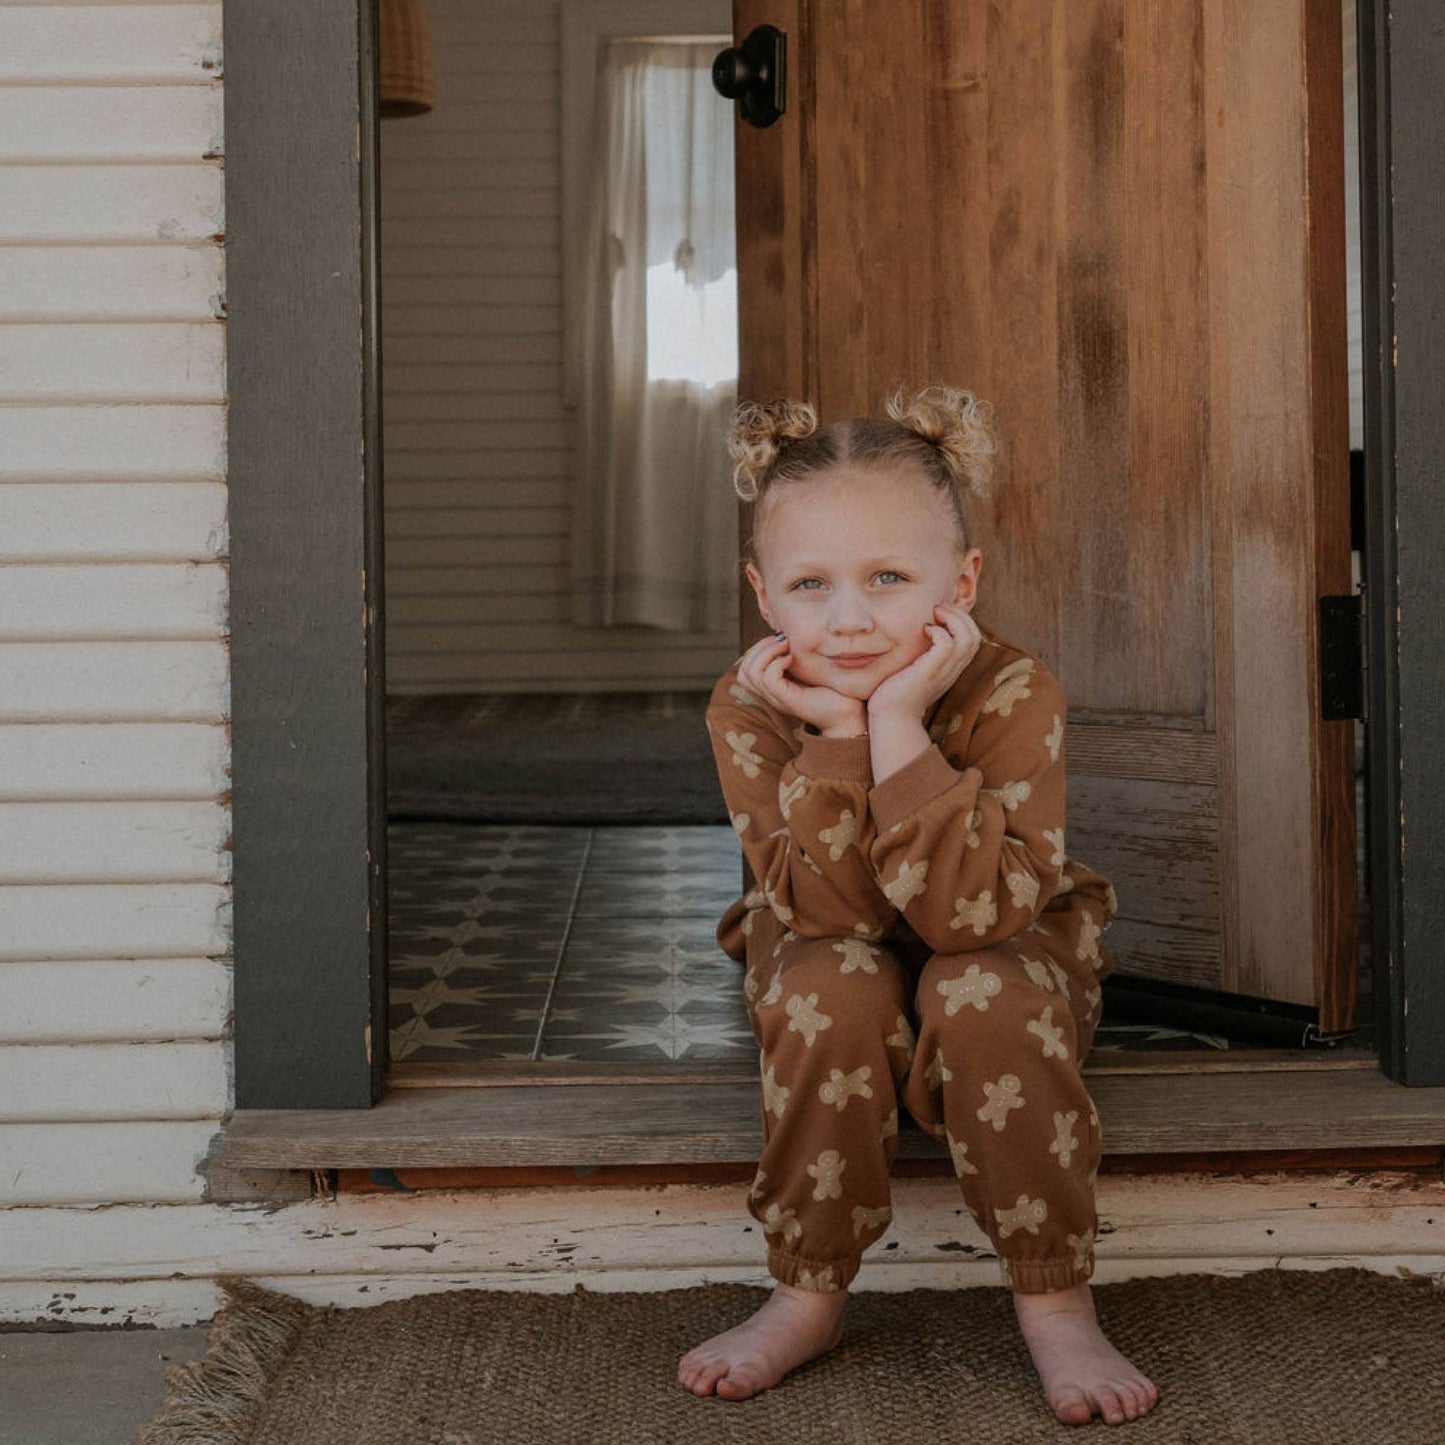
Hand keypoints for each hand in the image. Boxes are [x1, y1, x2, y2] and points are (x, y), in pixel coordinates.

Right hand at [737, 634, 867, 735]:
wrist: (849, 714)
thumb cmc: (834, 690)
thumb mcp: (810, 669)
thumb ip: (796, 656)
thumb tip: (788, 634)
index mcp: (773, 687)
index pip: (745, 668)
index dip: (757, 648)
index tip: (781, 639)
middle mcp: (772, 694)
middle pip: (744, 671)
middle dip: (759, 647)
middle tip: (783, 640)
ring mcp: (778, 698)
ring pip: (751, 673)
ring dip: (767, 652)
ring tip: (787, 646)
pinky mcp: (788, 700)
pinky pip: (768, 679)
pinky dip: (777, 663)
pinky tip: (793, 659)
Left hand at [866, 603, 981, 725]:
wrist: (890, 717)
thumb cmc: (896, 693)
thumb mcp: (915, 669)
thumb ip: (922, 655)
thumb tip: (917, 633)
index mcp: (951, 668)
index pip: (973, 639)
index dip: (962, 621)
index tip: (941, 614)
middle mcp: (952, 669)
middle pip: (975, 635)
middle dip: (960, 615)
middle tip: (939, 609)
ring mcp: (944, 671)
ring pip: (968, 637)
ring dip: (953, 618)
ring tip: (935, 614)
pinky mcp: (930, 671)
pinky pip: (948, 644)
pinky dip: (939, 631)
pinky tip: (924, 630)